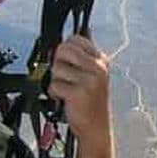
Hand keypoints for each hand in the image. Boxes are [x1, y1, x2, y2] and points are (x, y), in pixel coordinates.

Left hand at [48, 35, 110, 149]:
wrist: (96, 129)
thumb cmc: (91, 102)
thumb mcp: (95, 74)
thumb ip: (87, 53)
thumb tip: (86, 28)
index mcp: (102, 61)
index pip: (76, 39)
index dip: (65, 51)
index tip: (69, 65)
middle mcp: (98, 68)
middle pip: (63, 50)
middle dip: (59, 64)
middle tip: (66, 78)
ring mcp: (89, 80)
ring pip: (56, 68)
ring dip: (57, 81)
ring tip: (68, 91)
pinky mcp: (79, 93)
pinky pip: (54, 84)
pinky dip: (55, 93)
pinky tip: (65, 99)